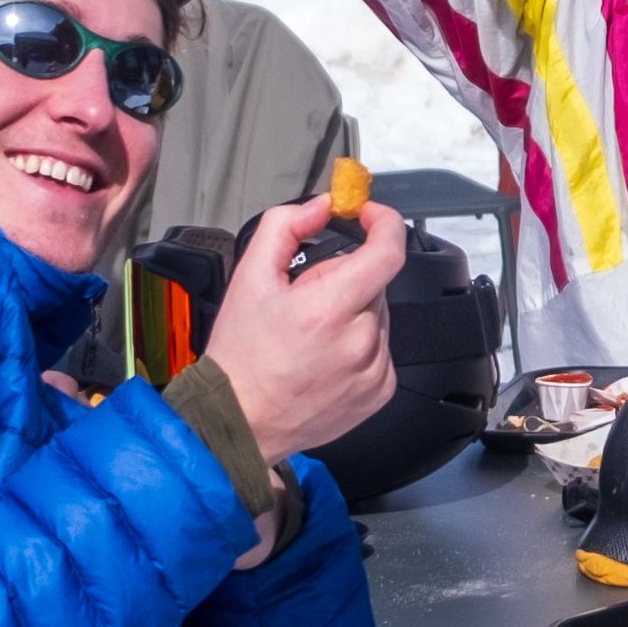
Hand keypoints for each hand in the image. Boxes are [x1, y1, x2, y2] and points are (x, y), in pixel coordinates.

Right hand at [203, 197, 411, 453]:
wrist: (239, 420)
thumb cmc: (241, 356)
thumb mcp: (249, 277)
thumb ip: (284, 227)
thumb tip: (320, 207)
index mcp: (328, 310)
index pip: (388, 253)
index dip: (384, 224)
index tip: (369, 216)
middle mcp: (359, 343)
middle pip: (375, 284)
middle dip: (348, 279)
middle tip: (309, 299)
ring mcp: (373, 371)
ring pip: (379, 317)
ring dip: (354, 314)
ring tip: (313, 336)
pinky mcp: (379, 392)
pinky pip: (381, 350)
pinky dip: (360, 345)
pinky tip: (326, 358)